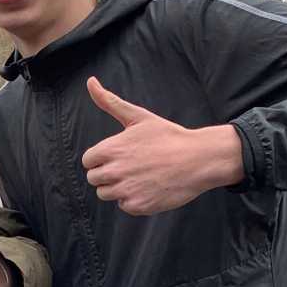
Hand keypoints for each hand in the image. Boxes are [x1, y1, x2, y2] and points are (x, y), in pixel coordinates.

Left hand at [81, 77, 243, 215]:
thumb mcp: (138, 116)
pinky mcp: (138, 205)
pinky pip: (124, 205)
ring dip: (118, 188)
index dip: (102, 158)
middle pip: (94, 179)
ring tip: (140, 176)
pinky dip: (133, 199)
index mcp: (110, 150)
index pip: (88, 161)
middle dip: (108, 173)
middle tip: (132, 166)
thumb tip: (90, 81)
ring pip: (106, 194)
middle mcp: (114, 171)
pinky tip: (149, 187)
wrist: (199, 158)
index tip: (119, 156)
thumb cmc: (168, 136)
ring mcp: (125, 190)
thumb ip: (109, 102)